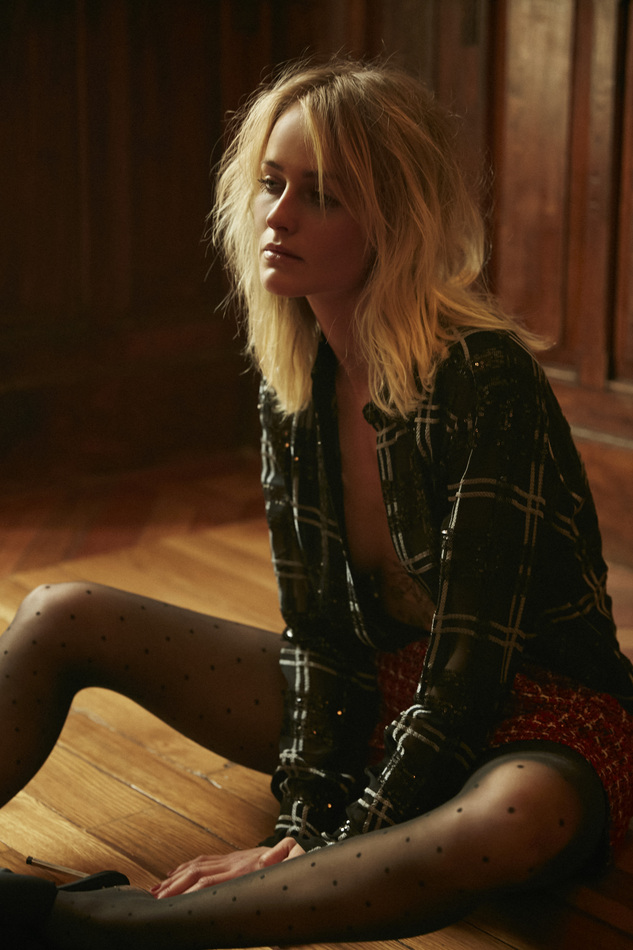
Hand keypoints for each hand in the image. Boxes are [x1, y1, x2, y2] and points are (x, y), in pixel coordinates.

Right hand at [152, 839, 304, 897]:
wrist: (294, 848)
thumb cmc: (292, 863)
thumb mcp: (294, 858)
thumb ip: (286, 853)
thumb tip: (268, 856)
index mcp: (244, 869)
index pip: (211, 880)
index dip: (192, 890)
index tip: (176, 902)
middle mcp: (233, 863)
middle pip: (197, 874)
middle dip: (175, 887)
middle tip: (156, 900)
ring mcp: (229, 860)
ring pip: (195, 867)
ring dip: (175, 879)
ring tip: (156, 891)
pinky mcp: (229, 859)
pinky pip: (202, 862)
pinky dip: (184, 868)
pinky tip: (171, 876)